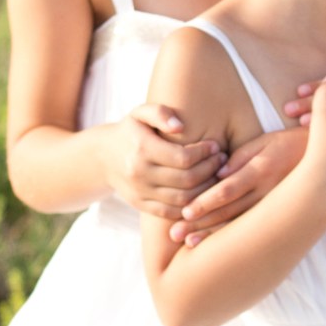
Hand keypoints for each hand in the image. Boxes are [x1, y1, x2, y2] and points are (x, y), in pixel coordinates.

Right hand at [104, 104, 225, 218]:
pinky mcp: (141, 205)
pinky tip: (202, 193)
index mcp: (142, 149)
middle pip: (186, 180)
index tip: (216, 146)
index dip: (205, 153)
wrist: (103, 156)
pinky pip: (171, 213)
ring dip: (205, 189)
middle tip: (221, 160)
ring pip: (182, 200)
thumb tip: (180, 126)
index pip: (183, 157)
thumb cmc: (131, 130)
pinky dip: (190, 207)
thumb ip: (161, 113)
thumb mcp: (141, 113)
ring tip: (215, 175)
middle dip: (210, 170)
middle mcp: (139, 173)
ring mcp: (140, 192)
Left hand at [169, 128, 306, 247]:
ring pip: (238, 224)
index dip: (206, 202)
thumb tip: (218, 173)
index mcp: (260, 171)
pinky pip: (251, 227)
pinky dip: (231, 237)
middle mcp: (266, 193)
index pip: (228, 190)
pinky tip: (217, 247)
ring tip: (188, 245)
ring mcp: (273, 207)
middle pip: (228, 212)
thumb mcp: (264, 142)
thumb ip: (241, 157)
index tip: (185, 212)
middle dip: (200, 224)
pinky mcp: (277, 214)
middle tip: (176, 236)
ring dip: (212, 235)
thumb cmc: (288, 144)